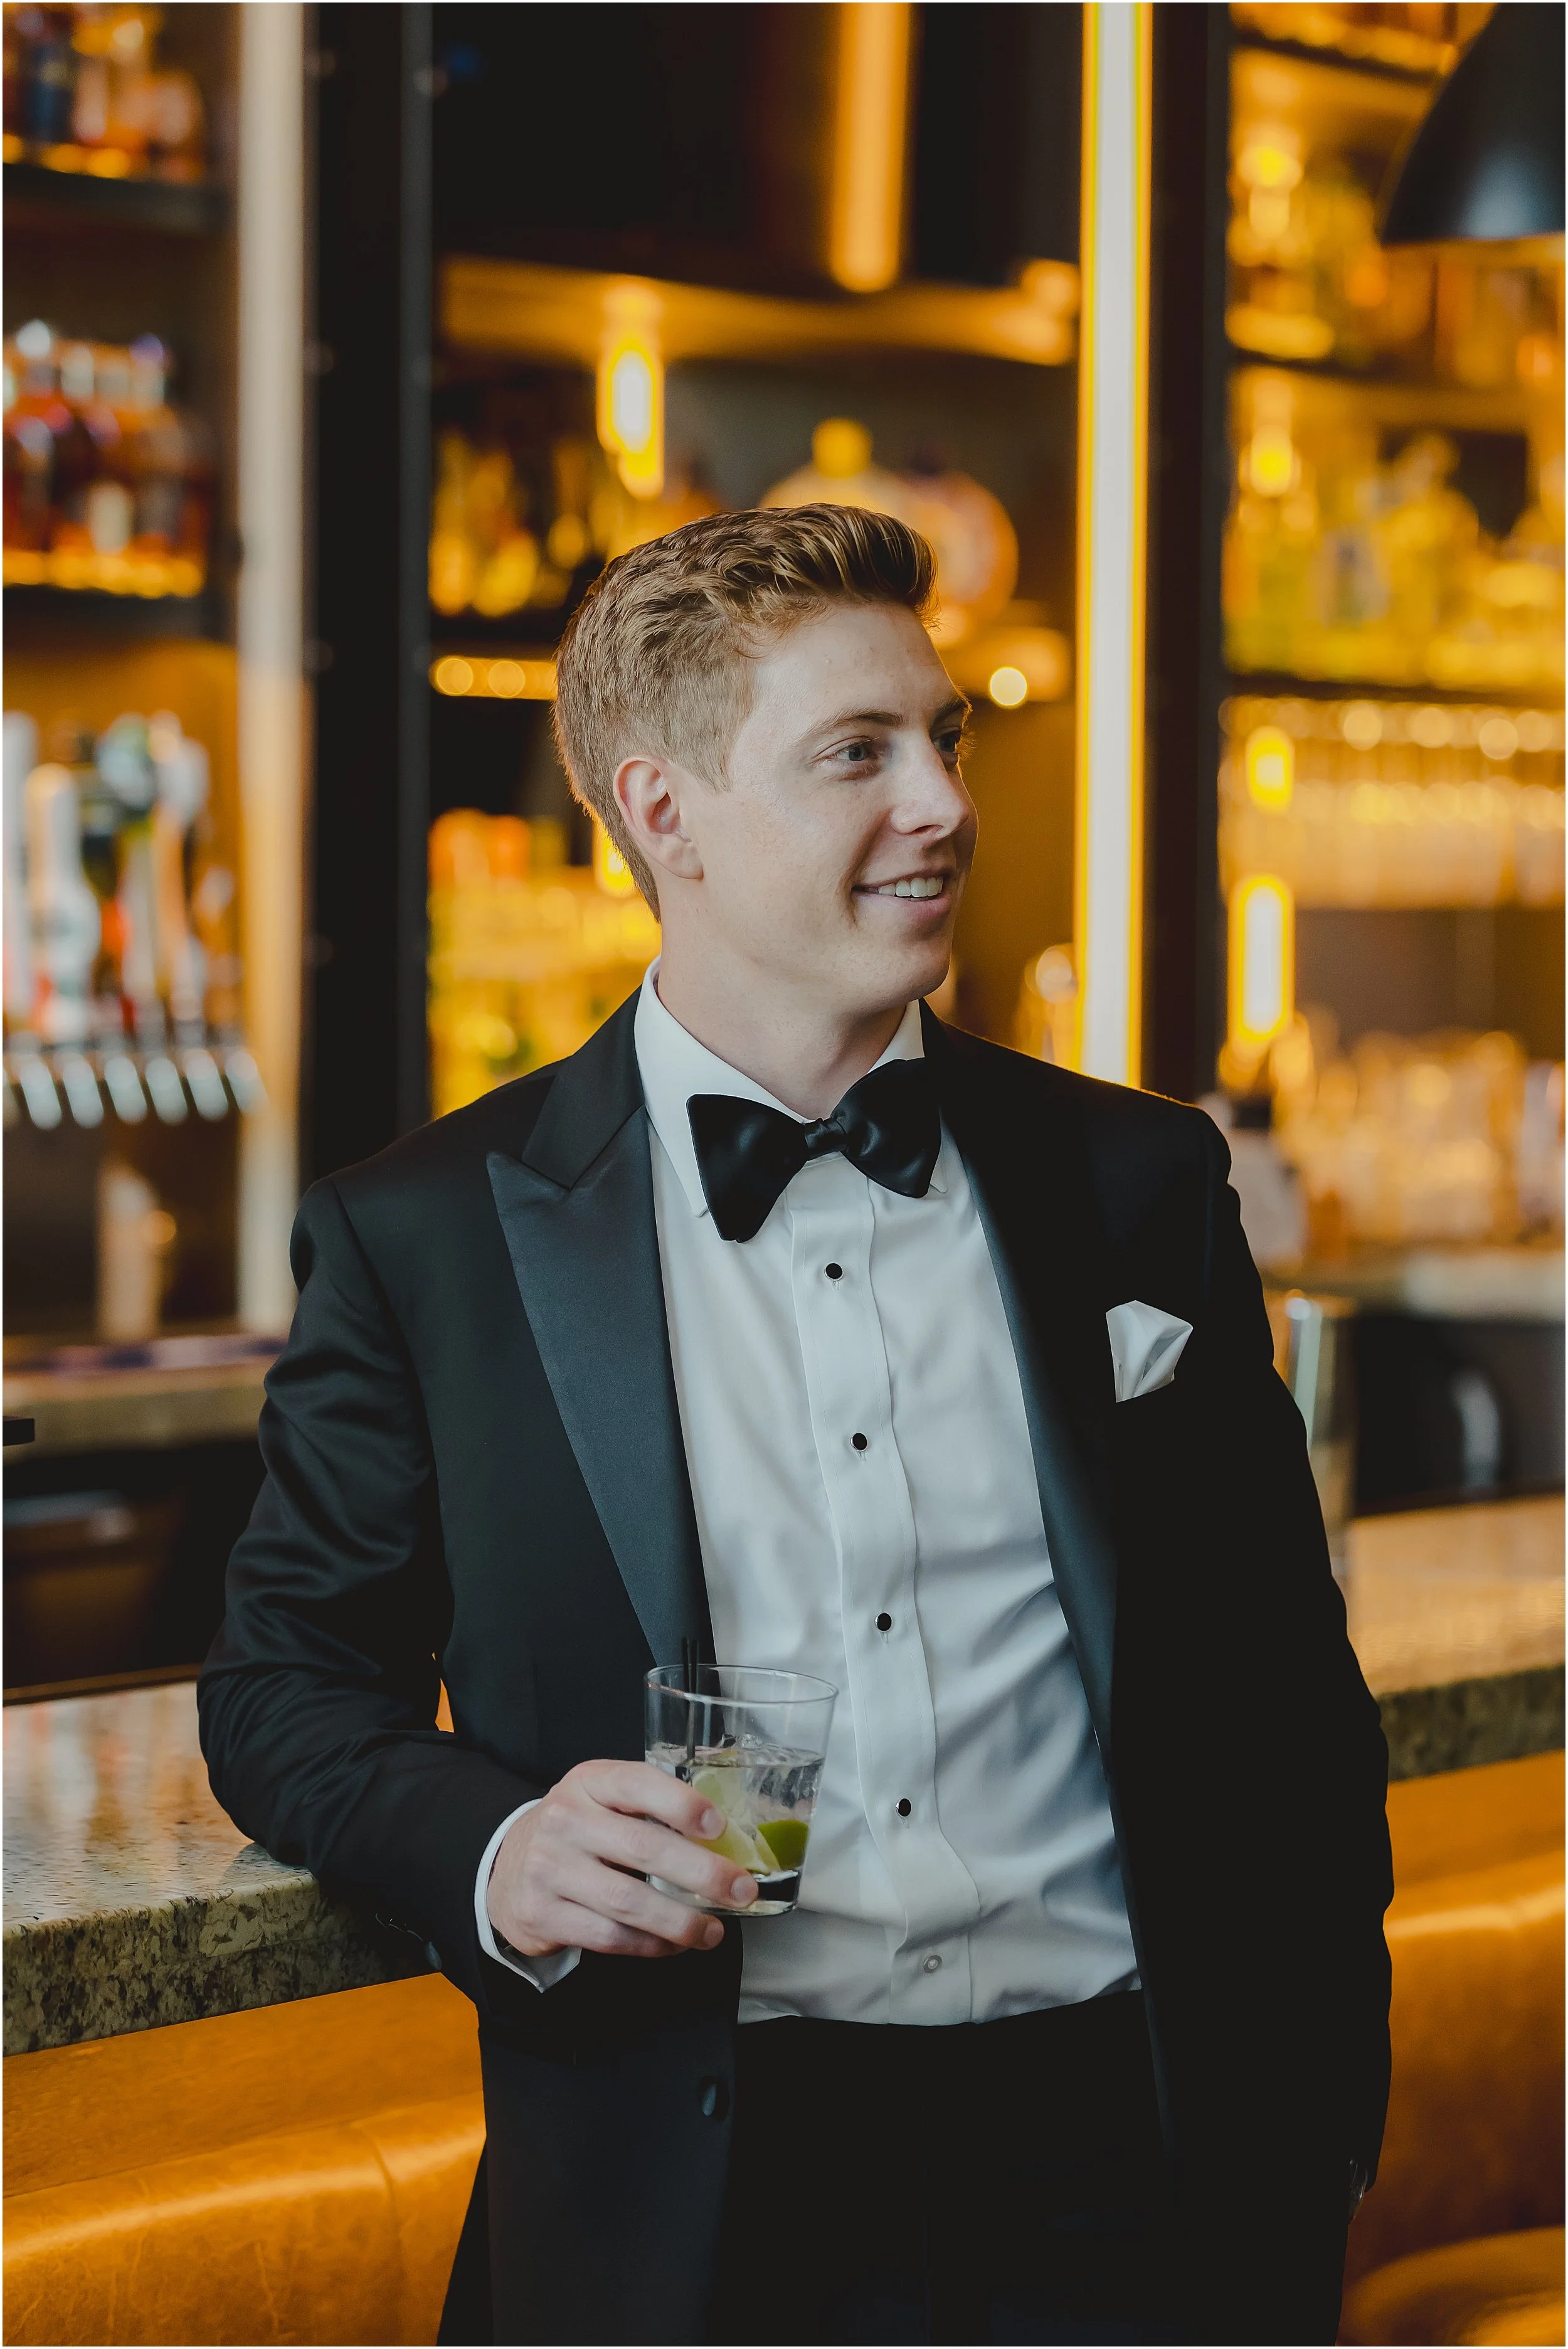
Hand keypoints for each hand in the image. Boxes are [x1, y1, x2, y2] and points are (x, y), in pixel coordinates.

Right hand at [486, 1758, 757, 1960]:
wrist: (508, 1869)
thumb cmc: (577, 1833)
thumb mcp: (602, 1801)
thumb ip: (650, 1809)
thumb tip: (726, 1842)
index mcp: (589, 1782)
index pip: (637, 1784)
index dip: (681, 1804)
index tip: (719, 1827)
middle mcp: (565, 1820)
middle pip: (643, 1848)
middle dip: (702, 1874)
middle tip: (741, 1890)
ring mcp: (550, 1868)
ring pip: (628, 1901)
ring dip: (681, 1921)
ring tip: (713, 1930)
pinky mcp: (543, 1914)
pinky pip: (609, 1937)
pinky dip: (649, 1945)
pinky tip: (671, 1944)